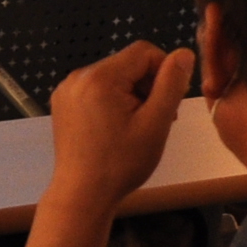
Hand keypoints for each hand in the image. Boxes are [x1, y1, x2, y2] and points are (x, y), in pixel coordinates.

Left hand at [42, 41, 192, 214]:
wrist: (83, 195)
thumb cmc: (121, 163)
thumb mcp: (155, 124)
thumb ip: (171, 85)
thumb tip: (184, 53)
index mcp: (100, 77)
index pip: (143, 51)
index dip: (164, 71)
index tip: (169, 102)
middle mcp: (79, 76)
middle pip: (127, 64)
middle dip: (146, 86)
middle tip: (156, 120)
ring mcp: (67, 89)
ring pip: (112, 77)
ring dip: (130, 95)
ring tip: (136, 127)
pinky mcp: (62, 103)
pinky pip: (94, 89)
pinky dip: (110, 102)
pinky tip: (115, 129)